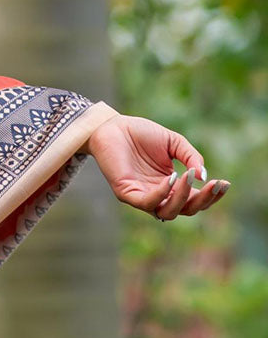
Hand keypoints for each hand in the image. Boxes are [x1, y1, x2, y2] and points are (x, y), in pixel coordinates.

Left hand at [87, 114, 230, 219]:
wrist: (113, 125)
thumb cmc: (142, 134)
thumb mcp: (174, 143)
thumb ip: (191, 157)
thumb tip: (204, 176)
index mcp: (171, 185)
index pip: (194, 200)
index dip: (211, 195)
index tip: (225, 183)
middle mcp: (158, 195)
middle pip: (185, 210)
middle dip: (203, 200)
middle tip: (214, 185)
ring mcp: (142, 196)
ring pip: (167, 212)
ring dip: (183, 197)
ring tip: (189, 177)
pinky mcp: (126, 193)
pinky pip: (147, 202)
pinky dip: (162, 193)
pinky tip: (172, 178)